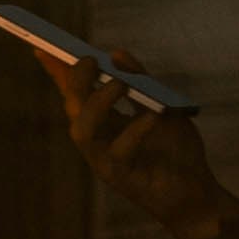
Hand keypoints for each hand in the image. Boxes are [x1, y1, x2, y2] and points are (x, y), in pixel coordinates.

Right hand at [33, 41, 238, 238]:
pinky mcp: (120, 177)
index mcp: (103, 122)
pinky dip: (136, 129)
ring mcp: (104, 159)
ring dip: (97, 103)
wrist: (195, 192)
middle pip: (73, 107)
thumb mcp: (162, 106)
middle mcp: (97, 140)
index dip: (56, 71)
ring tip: (120, 85)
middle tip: (91, 60)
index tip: (43, 46)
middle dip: (76, 81)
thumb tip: (116, 54)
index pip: (73, 93)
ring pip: (83, 130)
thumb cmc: (176, 152)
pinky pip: (119, 151)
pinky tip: (152, 115)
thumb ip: (141, 80)